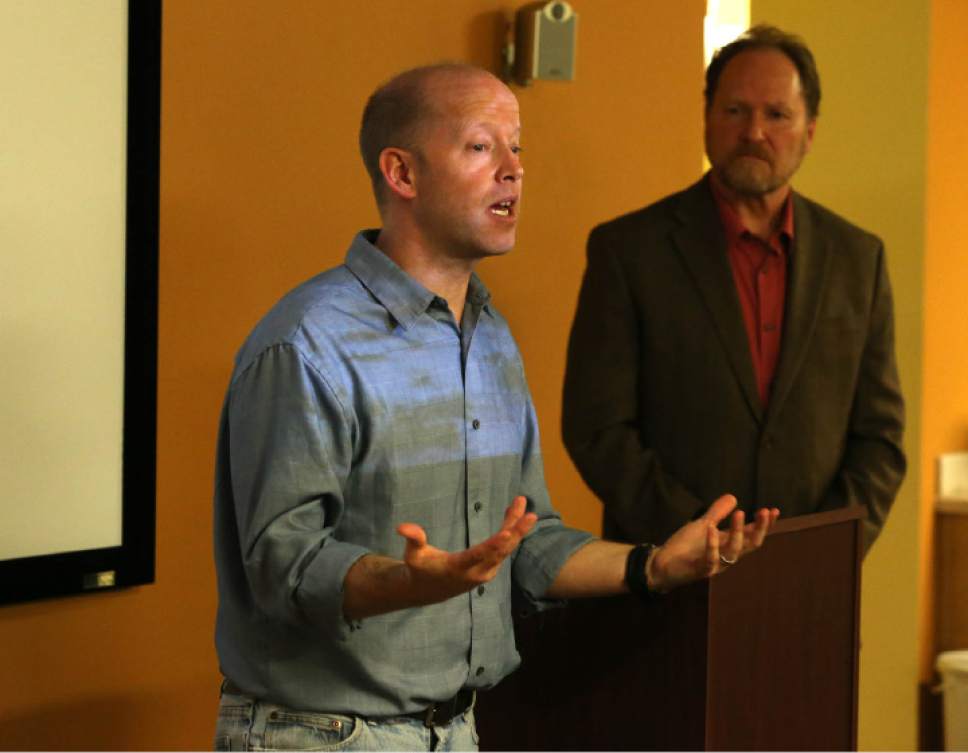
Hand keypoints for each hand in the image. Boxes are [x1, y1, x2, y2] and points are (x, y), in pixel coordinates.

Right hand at [395, 495, 537, 605]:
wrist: (429, 590)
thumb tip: (402, 527)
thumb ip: (413, 539)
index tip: (509, 532)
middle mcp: (477, 572)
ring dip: (516, 526)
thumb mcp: (413, 555)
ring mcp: (487, 571)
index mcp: (459, 568)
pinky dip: (511, 531)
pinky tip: (515, 513)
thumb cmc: (420, 568)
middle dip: (516, 531)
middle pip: (501, 551)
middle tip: (530, 514)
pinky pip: (504, 548)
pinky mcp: (491, 567)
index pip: (480, 555)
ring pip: (506, 548)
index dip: (495, 544)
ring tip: (522, 502)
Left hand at [647, 495, 778, 591]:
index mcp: (728, 545)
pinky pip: (711, 558)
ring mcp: (716, 565)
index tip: (774, 511)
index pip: (751, 535)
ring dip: (738, 531)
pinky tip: (711, 528)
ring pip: (734, 551)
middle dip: (760, 529)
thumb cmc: (684, 547)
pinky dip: (712, 544)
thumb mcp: (702, 525)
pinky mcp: (701, 570)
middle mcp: (727, 556)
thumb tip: (733, 497)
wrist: (662, 564)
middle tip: (764, 512)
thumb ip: (717, 513)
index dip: (764, 525)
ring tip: (739, 512)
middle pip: (750, 544)